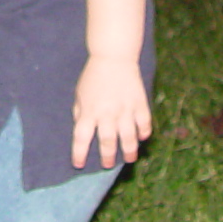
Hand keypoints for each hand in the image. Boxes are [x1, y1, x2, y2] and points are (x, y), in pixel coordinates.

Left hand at [71, 54, 151, 169]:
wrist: (113, 57)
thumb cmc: (93, 76)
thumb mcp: (80, 94)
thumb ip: (79, 113)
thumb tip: (81, 130)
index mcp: (89, 111)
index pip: (81, 138)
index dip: (79, 153)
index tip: (78, 164)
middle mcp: (107, 113)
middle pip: (107, 141)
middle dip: (107, 156)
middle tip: (108, 165)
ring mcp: (125, 109)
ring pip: (128, 137)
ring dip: (128, 151)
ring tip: (129, 159)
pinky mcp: (139, 103)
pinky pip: (144, 123)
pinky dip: (144, 132)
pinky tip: (142, 137)